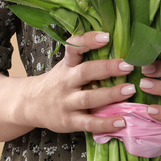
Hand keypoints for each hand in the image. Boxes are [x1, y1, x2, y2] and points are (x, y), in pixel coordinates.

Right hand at [18, 31, 136, 133]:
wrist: (30, 104)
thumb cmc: (57, 82)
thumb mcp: (66, 66)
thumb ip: (86, 59)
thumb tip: (121, 50)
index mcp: (67, 65)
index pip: (74, 47)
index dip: (89, 40)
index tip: (107, 36)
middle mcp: (66, 81)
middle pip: (85, 72)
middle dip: (107, 68)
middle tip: (128, 65)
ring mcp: (66, 102)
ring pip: (89, 98)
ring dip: (111, 94)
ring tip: (130, 90)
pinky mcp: (69, 121)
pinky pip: (88, 122)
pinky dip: (105, 123)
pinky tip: (121, 122)